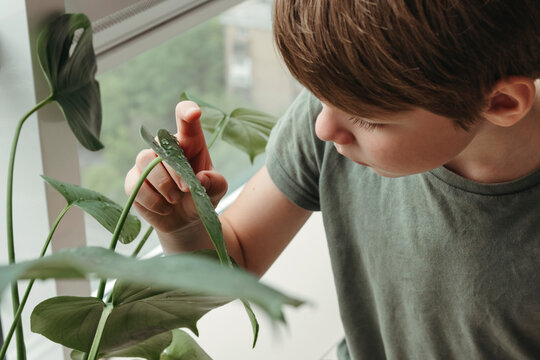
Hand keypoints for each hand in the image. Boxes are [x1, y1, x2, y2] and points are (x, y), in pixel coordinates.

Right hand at [125, 101, 227, 233]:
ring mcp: (146, 162)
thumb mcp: (217, 190)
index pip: (186, 119)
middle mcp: (165, 147)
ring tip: (175, 199)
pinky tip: (164, 208)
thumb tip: (201, 178)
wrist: (185, 220)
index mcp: (190, 141)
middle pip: (162, 146)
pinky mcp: (133, 180)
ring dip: (163, 185)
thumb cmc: (201, 196)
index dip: (187, 111)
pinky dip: (153, 201)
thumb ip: (215, 182)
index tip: (193, 113)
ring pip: (145, 162)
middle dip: (176, 171)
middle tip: (186, 190)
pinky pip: (137, 185)